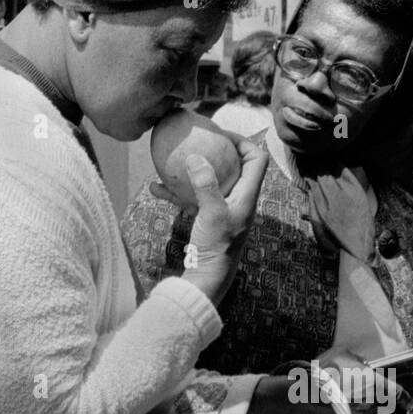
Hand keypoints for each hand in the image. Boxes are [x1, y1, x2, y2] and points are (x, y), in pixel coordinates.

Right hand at [157, 135, 268, 304]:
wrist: (207, 277)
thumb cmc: (216, 247)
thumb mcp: (211, 213)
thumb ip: (206, 185)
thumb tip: (196, 157)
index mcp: (247, 196)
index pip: (256, 159)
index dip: (243, 142)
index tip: (221, 135)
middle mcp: (238, 200)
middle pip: (234, 166)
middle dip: (217, 151)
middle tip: (198, 140)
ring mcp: (222, 210)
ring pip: (209, 181)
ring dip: (192, 170)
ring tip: (174, 157)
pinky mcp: (207, 220)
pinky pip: (192, 199)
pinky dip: (176, 193)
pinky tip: (155, 188)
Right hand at [308, 347, 402, 413]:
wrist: (307, 392)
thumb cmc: (324, 371)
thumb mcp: (342, 353)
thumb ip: (357, 359)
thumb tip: (362, 363)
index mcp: (375, 382)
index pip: (399, 394)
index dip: (407, 400)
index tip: (410, 404)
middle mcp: (372, 401)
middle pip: (389, 409)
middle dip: (388, 406)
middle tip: (384, 401)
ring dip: (377, 413)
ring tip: (368, 407)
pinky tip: (357, 413)